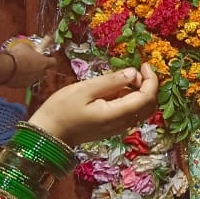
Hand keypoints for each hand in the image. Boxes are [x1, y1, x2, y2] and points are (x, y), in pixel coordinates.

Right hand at [6, 40, 55, 88]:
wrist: (7, 68)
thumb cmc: (18, 55)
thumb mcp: (24, 46)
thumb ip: (30, 48)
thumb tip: (29, 48)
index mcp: (44, 62)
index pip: (53, 61)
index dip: (50, 59)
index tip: (47, 57)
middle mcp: (40, 73)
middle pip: (43, 70)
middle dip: (38, 67)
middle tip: (31, 62)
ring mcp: (32, 81)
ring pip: (33, 77)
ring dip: (29, 73)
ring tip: (20, 68)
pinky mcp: (22, 86)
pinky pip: (23, 81)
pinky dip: (20, 78)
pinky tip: (14, 73)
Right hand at [27, 65, 157, 145]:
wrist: (48, 135)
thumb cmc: (61, 110)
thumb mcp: (84, 90)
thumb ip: (110, 81)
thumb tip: (133, 73)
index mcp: (117, 114)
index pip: (147, 98)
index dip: (151, 80)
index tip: (143, 64)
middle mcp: (122, 123)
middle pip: (149, 105)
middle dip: (148, 85)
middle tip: (135, 70)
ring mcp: (118, 127)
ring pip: (141, 109)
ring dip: (140, 91)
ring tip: (123, 77)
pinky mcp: (112, 126)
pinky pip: (129, 112)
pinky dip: (130, 98)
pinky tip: (116, 88)